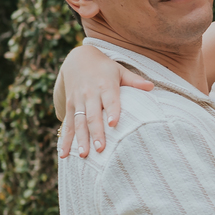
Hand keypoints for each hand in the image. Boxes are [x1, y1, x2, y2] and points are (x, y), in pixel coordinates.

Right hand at [57, 42, 152, 158]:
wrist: (78, 59)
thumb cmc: (105, 68)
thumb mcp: (120, 70)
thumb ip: (134, 80)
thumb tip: (151, 87)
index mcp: (105, 85)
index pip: (110, 100)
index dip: (112, 111)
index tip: (114, 124)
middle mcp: (90, 94)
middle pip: (93, 115)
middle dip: (96, 132)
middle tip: (100, 149)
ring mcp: (78, 101)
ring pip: (78, 122)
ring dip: (80, 139)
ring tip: (83, 155)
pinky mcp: (69, 106)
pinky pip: (67, 125)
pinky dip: (65, 140)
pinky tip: (63, 154)